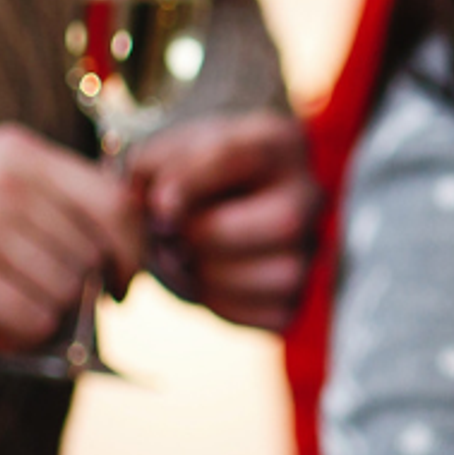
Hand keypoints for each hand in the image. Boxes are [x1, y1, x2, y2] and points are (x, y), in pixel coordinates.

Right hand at [0, 124, 137, 352]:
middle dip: (79, 291)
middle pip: (95, 250)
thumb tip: (119, 252)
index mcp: (15, 152)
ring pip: (67, 290)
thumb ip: (43, 204)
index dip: (131, 247)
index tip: (120, 280)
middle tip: (36, 307)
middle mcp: (7, 180)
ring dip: (40, 316)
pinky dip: (18, 338)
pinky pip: (36, 320)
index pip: (115, 199)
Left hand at [129, 111, 321, 330]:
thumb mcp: (166, 155)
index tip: (158, 204)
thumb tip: (140, 197)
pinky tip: (205, 279)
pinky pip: (275, 313)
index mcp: (277, 142)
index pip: (240, 155)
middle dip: (210, 235)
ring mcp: (313, 246)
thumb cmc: (188, 178)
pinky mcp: (301, 293)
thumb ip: (149, 166)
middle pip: (284, 220)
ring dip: (214, 275)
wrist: (205, 211)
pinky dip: (226, 303)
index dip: (191, 183)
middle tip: (170, 237)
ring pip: (282, 274)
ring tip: (182, 260)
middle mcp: (310, 192)